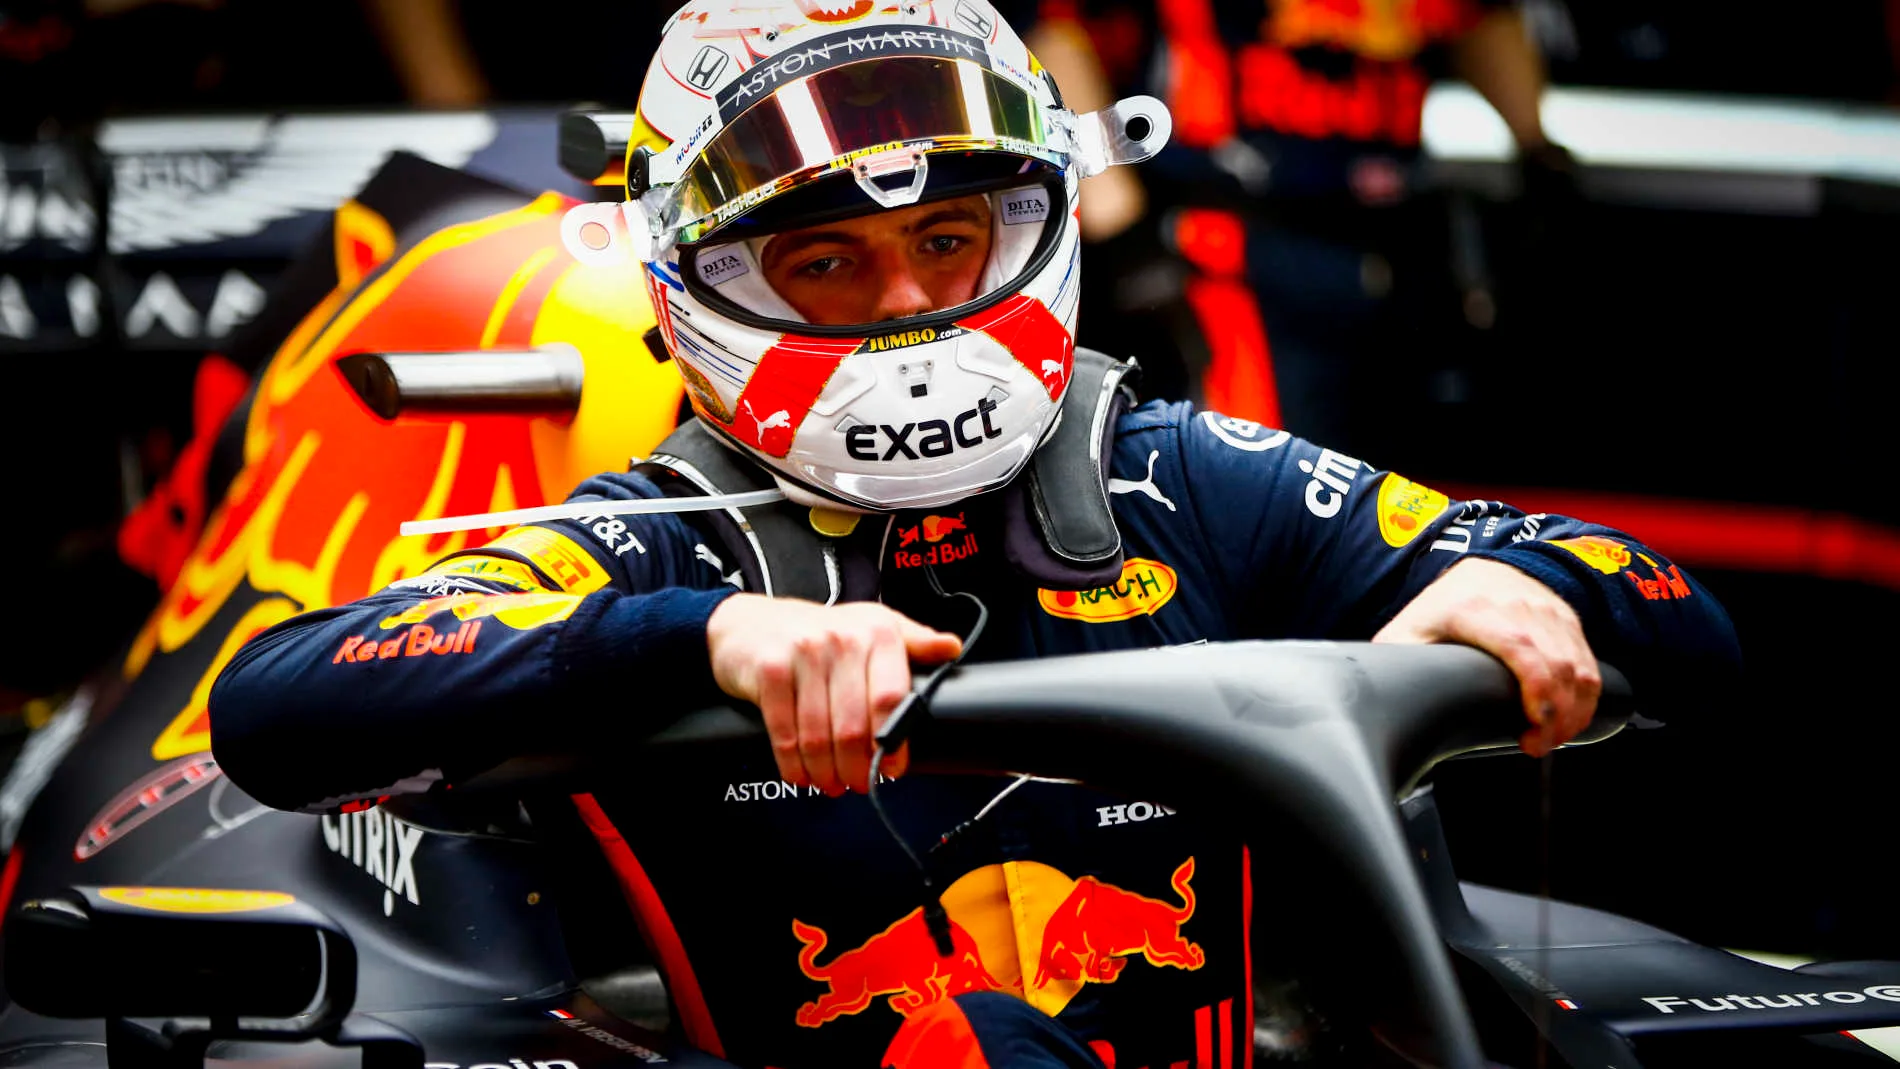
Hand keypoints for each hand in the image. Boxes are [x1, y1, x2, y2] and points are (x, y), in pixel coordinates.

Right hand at [706, 595, 963, 795]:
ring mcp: (803, 652)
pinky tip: (801, 774)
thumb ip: (914, 641)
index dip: (892, 742)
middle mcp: (842, 638)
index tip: (891, 767)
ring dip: (826, 772)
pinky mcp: (769, 670)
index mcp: (877, 631)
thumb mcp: (872, 626)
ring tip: (832, 783)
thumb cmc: (821, 632)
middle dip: (856, 767)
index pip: (891, 698)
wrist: (750, 623)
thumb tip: (952, 648)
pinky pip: (784, 732)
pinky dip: (793, 764)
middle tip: (858, 783)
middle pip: (854, 725)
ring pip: (818, 735)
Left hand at [1372, 558, 1600, 757]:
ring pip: (1579, 667)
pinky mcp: (1568, 620)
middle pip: (1557, 665)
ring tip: (1550, 739)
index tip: (1532, 729)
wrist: (1478, 569)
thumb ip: (1398, 663)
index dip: (1536, 690)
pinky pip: (1590, 664)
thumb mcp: (1408, 632)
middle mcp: (1519, 604)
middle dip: (1557, 716)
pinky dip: (1585, 699)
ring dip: (1574, 712)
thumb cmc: (1441, 608)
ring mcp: (1548, 610)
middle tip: (1536, 745)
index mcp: (1474, 607)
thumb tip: (1383, 700)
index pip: (1520, 647)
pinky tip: (1568, 721)